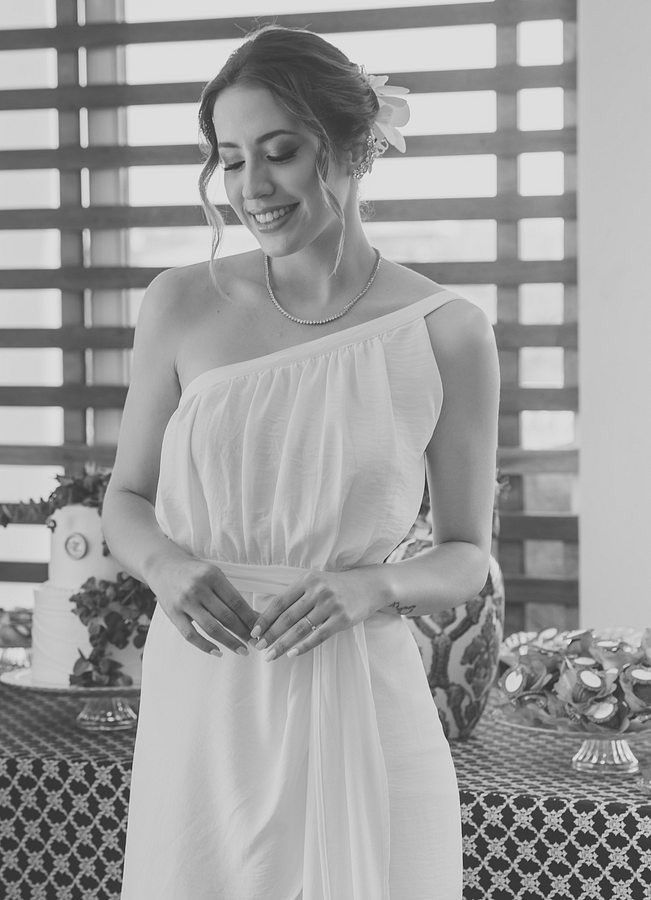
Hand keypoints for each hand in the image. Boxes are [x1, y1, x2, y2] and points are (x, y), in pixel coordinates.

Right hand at [147, 557, 258, 656]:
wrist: (162, 566)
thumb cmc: (194, 572)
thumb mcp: (213, 575)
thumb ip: (230, 595)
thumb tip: (254, 616)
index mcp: (212, 576)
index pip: (236, 602)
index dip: (250, 618)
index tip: (261, 630)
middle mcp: (199, 588)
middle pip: (226, 616)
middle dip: (243, 632)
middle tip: (256, 644)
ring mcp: (185, 601)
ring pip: (211, 627)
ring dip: (229, 642)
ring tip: (242, 650)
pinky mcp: (173, 613)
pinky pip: (190, 635)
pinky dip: (205, 646)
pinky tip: (218, 652)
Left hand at [249, 567, 389, 660]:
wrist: (369, 586)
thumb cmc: (337, 586)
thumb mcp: (317, 582)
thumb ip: (297, 595)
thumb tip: (271, 617)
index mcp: (308, 580)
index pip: (280, 602)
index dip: (265, 618)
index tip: (254, 632)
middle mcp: (318, 591)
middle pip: (288, 617)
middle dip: (270, 634)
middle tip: (258, 648)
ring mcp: (331, 605)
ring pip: (300, 629)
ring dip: (282, 644)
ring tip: (271, 655)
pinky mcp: (342, 619)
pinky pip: (318, 636)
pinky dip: (303, 647)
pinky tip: (292, 654)